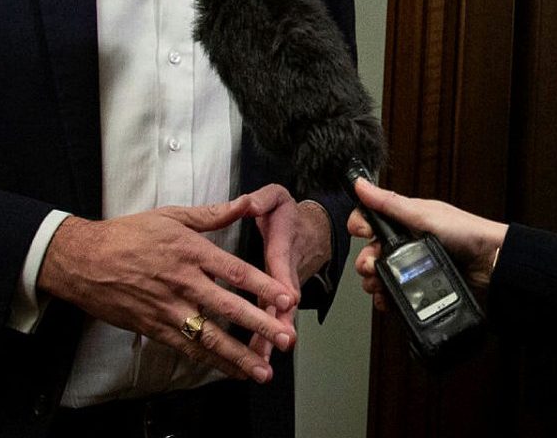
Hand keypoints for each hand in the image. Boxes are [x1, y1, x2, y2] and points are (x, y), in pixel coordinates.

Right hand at [38, 198, 297, 382]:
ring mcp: (167, 309)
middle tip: (287, 339)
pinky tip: (231, 372)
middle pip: (228, 308)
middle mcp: (182, 283)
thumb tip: (246, 203)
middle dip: (260, 326)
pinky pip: (187, 348)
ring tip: (263, 371)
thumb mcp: (171, 216)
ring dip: (238, 355)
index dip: (263, 287)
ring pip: (208, 336)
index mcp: (190, 252)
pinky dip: (210, 361)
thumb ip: (212, 214)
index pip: (234, 272)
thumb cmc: (127, 235)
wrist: (81, 261)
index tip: (287, 299)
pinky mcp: (153, 327)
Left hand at [234, 184, 330, 358]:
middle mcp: (285, 272)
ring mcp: (281, 289)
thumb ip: (263, 199)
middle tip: (282, 339)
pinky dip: (263, 338)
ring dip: (271, 336)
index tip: (288, 297)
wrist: (307, 231)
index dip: (284, 280)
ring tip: (263, 358)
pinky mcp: (275, 300)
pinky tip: (253, 358)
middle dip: (283, 319)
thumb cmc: (286, 216)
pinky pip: (269, 319)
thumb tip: (249, 203)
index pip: (282, 264)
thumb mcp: (276, 198)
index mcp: (282, 245)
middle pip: (284, 298)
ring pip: (277, 315)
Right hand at [347, 178, 506, 312]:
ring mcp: (413, 264)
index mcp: (406, 220)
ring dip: (374, 282)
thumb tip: (361, 184)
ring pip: (379, 275)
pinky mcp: (419, 285)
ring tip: (381, 285)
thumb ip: (390, 203)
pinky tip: (387, 300)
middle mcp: (407, 241)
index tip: (361, 233)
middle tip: (372, 266)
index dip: (360, 226)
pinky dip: (386, 298)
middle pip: (371, 252)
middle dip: (366, 261)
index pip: (372, 219)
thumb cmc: (465, 232)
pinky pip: (394, 293)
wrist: (491, 264)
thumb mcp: (423, 215)